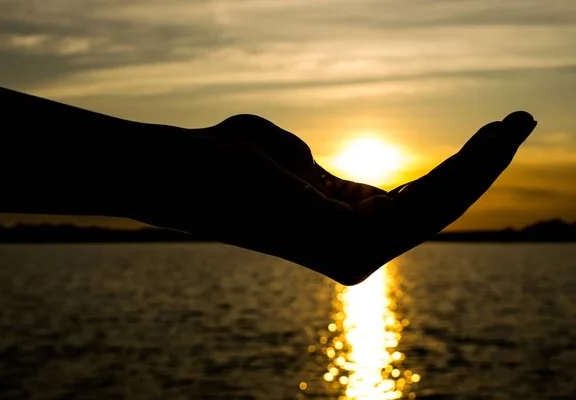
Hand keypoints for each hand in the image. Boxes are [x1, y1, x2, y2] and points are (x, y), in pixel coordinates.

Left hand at [134, 112, 536, 285]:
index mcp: (341, 227)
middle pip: (436, 209)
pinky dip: (461, 174)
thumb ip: (320, 177)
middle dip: (482, 168)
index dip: (456, 171)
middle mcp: (353, 248)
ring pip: (438, 209)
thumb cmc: (229, 158)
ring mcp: (354, 253)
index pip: (415, 204)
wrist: (185, 170)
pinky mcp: (352, 245)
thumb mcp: (288, 161)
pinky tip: (487, 143)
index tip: (490, 135)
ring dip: (481, 167)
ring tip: (515, 125)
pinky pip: (423, 208)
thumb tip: (329, 180)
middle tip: (521, 122)